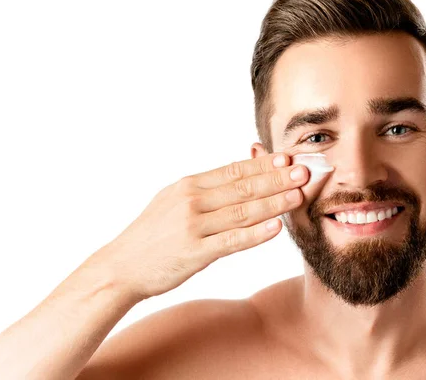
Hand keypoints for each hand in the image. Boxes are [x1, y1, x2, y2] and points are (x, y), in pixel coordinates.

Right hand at [83, 153, 308, 299]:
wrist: (120, 266)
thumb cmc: (152, 235)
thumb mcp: (173, 201)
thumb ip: (206, 189)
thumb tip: (239, 175)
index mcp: (189, 185)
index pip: (234, 170)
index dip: (264, 164)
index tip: (288, 158)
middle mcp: (192, 200)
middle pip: (243, 186)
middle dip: (277, 178)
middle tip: (305, 171)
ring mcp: (193, 226)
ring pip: (242, 210)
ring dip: (274, 202)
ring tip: (299, 195)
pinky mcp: (195, 252)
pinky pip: (232, 240)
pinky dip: (256, 233)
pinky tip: (276, 227)